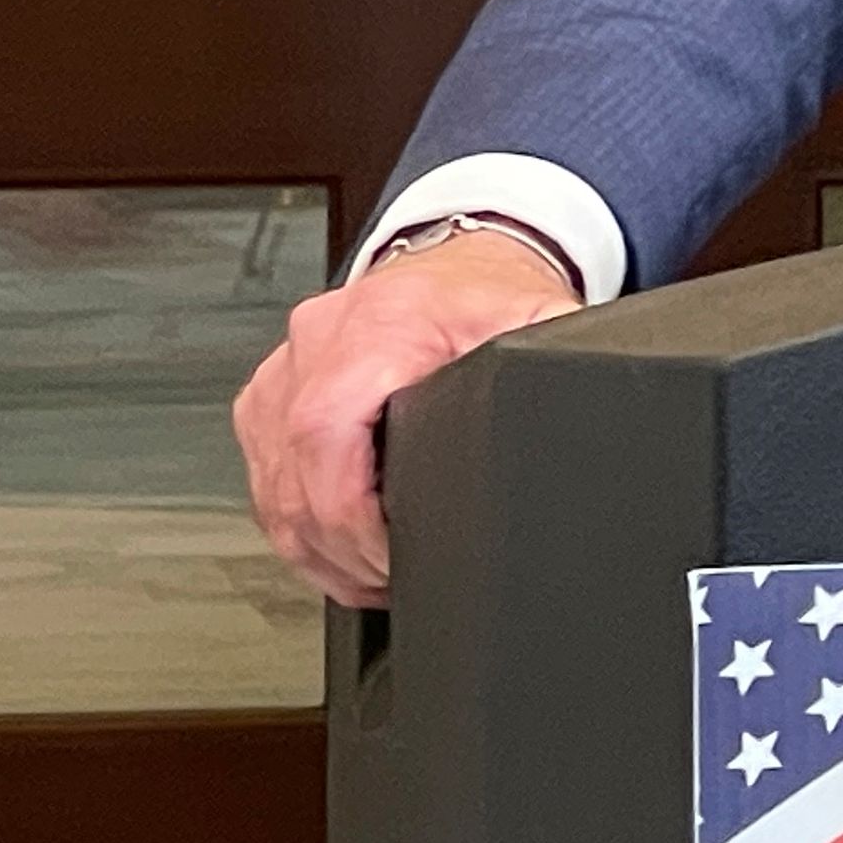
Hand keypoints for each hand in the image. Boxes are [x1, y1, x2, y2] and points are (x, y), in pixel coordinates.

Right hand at [235, 227, 581, 605]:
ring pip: (272, 488)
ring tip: (369, 574)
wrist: (455, 264)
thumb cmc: (489, 295)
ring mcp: (284, 369)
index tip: (391, 556)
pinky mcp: (268, 395)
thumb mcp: (534, 322)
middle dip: (341, 548)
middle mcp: (318, 341)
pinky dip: (297, 524)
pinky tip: (336, 549)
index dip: (350, 516)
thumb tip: (577, 412)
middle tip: (391, 577)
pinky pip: (265, 478)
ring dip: (316, 547)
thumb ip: (547, 367)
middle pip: (295, 475)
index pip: (325, 433)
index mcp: (380, 325)